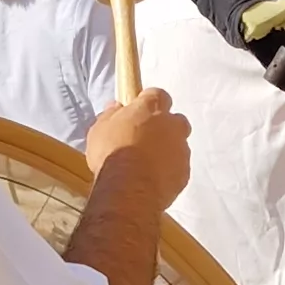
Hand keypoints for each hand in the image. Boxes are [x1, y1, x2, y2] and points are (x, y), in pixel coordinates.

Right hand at [81, 87, 188, 213]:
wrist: (129, 189)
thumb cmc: (111, 154)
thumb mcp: (99, 130)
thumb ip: (110, 115)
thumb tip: (116, 106)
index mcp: (150, 109)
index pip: (157, 94)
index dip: (149, 102)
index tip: (140, 110)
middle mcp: (171, 125)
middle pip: (176, 119)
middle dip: (165, 126)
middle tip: (147, 138)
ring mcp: (181, 149)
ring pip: (179, 144)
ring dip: (168, 149)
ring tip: (148, 163)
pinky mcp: (184, 172)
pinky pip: (179, 167)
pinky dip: (170, 170)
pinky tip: (154, 179)